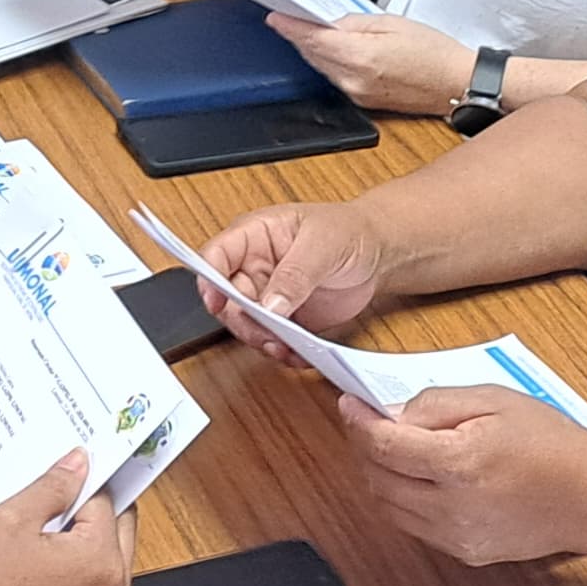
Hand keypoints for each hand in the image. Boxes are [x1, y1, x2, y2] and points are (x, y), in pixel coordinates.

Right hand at [0, 450, 135, 585]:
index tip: (60, 486)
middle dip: (91, 516)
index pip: (105, 501)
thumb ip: (53, 487)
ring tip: (39, 551)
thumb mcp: (11, 522)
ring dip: (86, 549)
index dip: (79, 489)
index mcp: (102, 557)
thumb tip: (79, 463)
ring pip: (110, 564)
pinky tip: (42, 580)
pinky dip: (79, 582)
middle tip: (49, 515)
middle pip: (119, 531)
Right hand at [197, 201, 385, 350]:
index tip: (217, 303)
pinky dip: (284, 351)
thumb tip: (269, 305)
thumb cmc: (349, 231)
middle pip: (228, 300)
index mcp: (255, 236)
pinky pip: (273, 339)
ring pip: (247, 325)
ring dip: (263, 341)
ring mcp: (268, 294)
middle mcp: (254, 266)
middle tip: (267, 335)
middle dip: (243, 322)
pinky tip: (300, 354)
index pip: (216, 256)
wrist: (377, 251)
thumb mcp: (323, 245)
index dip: (209, 280)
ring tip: (286, 349)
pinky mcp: (285, 318)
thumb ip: (294, 275)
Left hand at [271, 9, 474, 117]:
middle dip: (298, 36)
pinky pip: (335, 78)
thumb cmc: (434, 52)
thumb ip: (355, 22)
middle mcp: (354, 80)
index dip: (291, 27)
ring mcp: (357, 94)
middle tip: (286, 16)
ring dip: (312, 49)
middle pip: (313, 55)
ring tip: (305, 29)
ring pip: (321, 68)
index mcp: (360, 57)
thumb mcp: (392, 23)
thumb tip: (329, 22)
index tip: (276, 17)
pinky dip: (328, 62)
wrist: (456, 83)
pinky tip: (329, 50)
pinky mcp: (363, 101)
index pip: (313, 40)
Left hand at [338, 384, 586, 567]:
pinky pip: (413, 525)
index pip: (384, 445)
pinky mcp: (463, 552)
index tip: (351, 406)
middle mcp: (452, 506)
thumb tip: (392, 413)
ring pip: (388, 506)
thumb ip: (437, 404)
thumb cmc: (552, 444)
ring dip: (381, 475)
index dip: (359, 422)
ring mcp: (456, 535)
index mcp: (460, 462)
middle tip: (371, 423)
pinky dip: (404, 500)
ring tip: (396, 449)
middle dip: (365, 447)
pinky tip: (422, 478)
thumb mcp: (494, 400)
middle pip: (378, 478)